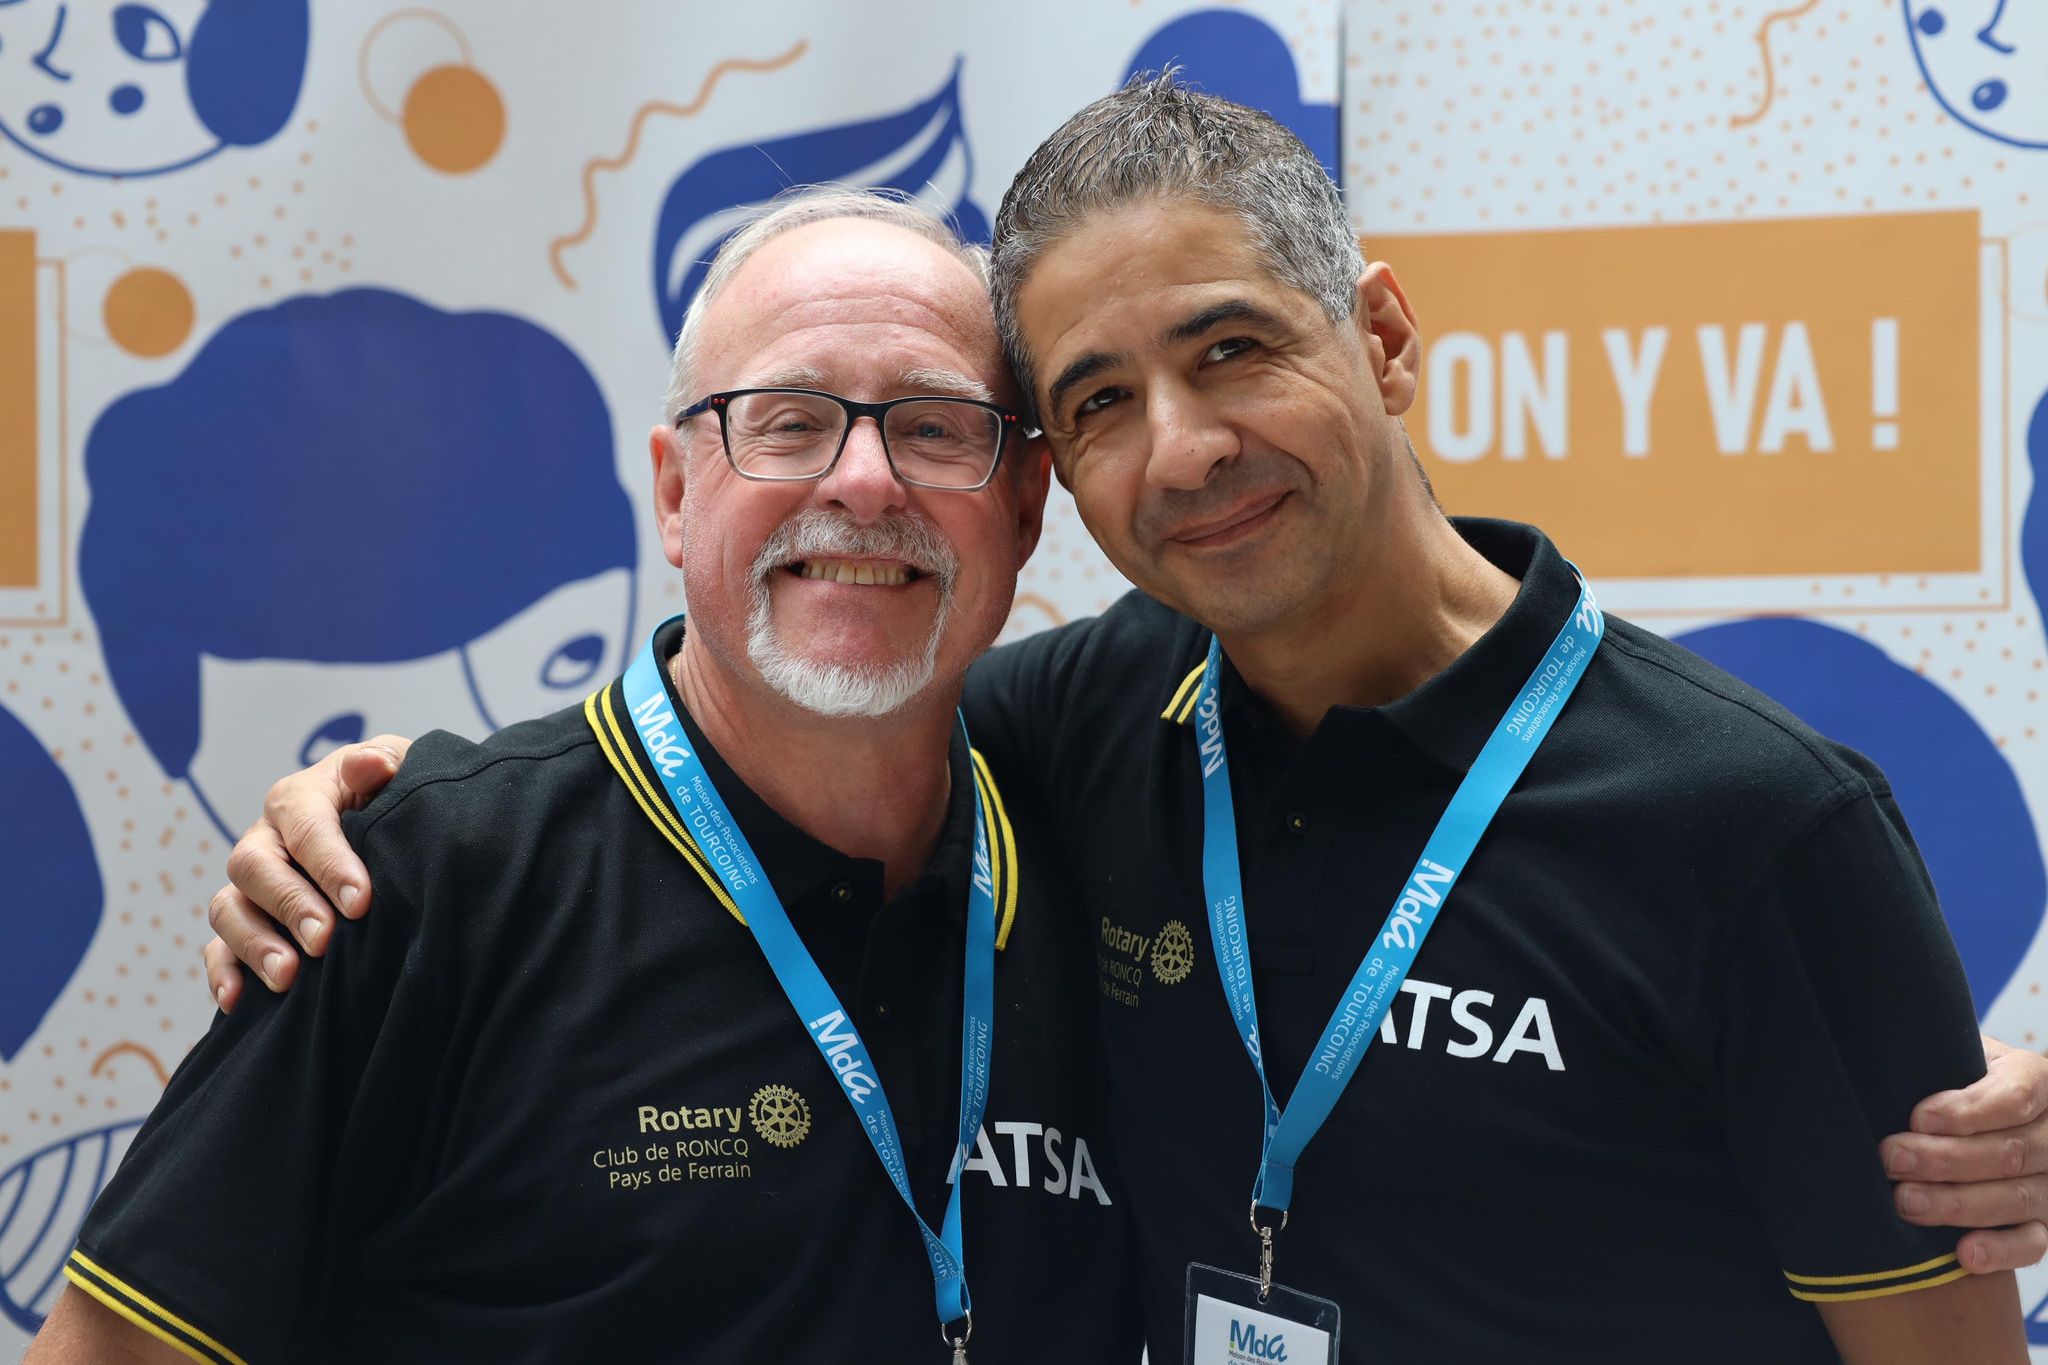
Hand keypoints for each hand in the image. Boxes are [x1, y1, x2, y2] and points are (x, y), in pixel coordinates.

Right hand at [201, 736, 410, 1011]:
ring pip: (228, 908)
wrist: (385, 818)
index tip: (360, 902)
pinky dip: (223, 973)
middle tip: (324, 941)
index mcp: (300, 798)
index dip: (330, 865)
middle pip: (254, 867)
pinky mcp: (244, 922)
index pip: (306, 827)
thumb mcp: (397, 769)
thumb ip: (383, 764)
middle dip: (289, 906)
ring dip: (254, 944)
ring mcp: (250, 884)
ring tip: (288, 978)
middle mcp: (265, 838)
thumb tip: (372, 764)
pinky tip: (239, 1001)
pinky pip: (217, 947)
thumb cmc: (392, 794)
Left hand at [1881, 1034, 2047, 1272]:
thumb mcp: (1949, 1054)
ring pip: (2018, 1198)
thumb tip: (1888, 1063)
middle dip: (1947, 1159)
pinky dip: (2000, 1250)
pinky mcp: (2045, 1224)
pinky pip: (2033, 1244)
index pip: (2015, 1097)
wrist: (1969, 1116)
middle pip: (2010, 1152)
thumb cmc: (1948, 1077)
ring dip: (1958, 1204)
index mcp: (2036, 1080)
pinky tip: (1963, 1253)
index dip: (1968, 1112)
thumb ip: (1935, 1059)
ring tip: (1906, 1202)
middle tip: (1893, 1159)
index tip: (1917, 1119)